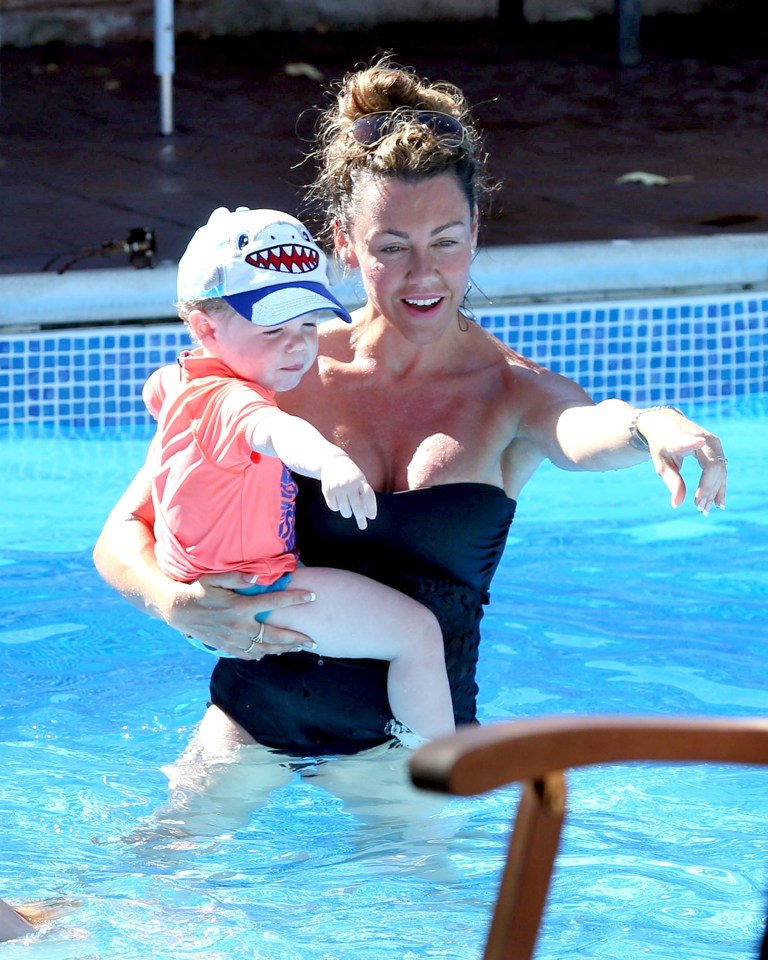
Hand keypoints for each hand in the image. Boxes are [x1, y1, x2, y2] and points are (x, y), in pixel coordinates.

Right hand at [165, 572, 316, 659]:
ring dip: (284, 649)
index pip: (275, 602)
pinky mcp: (226, 648)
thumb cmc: (198, 590)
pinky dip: (263, 654)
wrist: (178, 610)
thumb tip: (258, 577)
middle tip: (313, 641)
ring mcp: (233, 640)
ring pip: (265, 649)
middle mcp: (240, 626)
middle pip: (275, 635)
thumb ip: (238, 577)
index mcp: (241, 607)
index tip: (312, 597)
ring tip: (299, 648)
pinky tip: (273, 653)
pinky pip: (249, 655)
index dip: (295, 599)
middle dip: (296, 638)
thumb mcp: (215, 578)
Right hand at [320, 454, 377, 529]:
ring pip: (345, 509)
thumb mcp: (360, 481)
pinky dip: (336, 508)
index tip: (372, 517)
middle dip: (360, 518)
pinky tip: (337, 503)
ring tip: (348, 512)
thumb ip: (364, 495)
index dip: (371, 508)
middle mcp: (350, 484)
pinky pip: (334, 506)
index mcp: (361, 481)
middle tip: (363, 526)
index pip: (369, 497)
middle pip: (357, 506)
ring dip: (347, 513)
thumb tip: (366, 514)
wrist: (332, 461)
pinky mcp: (328, 490)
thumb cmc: (351, 475)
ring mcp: (338, 487)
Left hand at [642, 409, 727, 514]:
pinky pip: (722, 470)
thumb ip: (671, 481)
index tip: (698, 441)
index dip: (693, 442)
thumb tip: (677, 504)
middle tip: (699, 509)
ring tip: (705, 510)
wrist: (667, 424)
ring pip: (720, 470)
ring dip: (715, 491)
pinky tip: (718, 503)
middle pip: (712, 466)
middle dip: (707, 489)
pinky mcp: (718, 448)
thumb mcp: (661, 463)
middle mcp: (703, 437)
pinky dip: (719, 486)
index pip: (691, 441)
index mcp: (683, 437)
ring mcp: (714, 442)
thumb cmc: (662, 445)